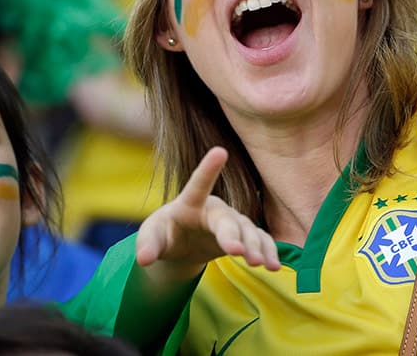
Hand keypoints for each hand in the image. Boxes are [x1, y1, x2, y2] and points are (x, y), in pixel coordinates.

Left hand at [135, 147, 280, 277]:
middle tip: (238, 252)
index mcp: (189, 203)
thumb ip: (147, 245)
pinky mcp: (245, 236)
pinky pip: (261, 241)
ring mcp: (233, 222)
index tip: (220, 151)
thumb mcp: (152, 237)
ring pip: (248, 231)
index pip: (198, 184)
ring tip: (260, 265)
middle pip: (227, 219)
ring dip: (255, 247)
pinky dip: (268, 252)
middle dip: (233, 234)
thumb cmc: (165, 233)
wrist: (182, 242)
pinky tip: (274, 267)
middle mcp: (215, 209)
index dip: (208, 168)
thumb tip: (142, 259)